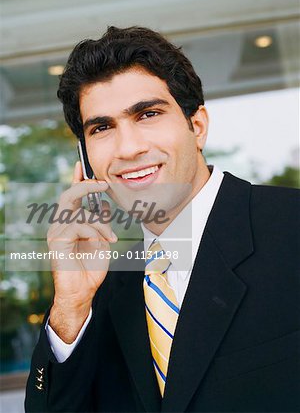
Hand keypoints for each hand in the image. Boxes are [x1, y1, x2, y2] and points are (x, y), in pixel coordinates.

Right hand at [47, 161, 116, 341]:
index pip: (72, 195)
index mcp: (70, 222)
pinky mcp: (57, 240)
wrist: (83, 291)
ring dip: (98, 222)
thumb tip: (103, 204)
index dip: (77, 179)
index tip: (83, 164)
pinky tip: (104, 240)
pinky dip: (94, 230)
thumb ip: (100, 222)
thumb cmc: (91, 266)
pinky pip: (78, 225)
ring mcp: (57, 232)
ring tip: (110, 236)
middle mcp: (60, 224)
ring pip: (77, 211)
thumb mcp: (101, 239)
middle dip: (86, 186)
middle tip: (104, 184)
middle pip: (69, 195)